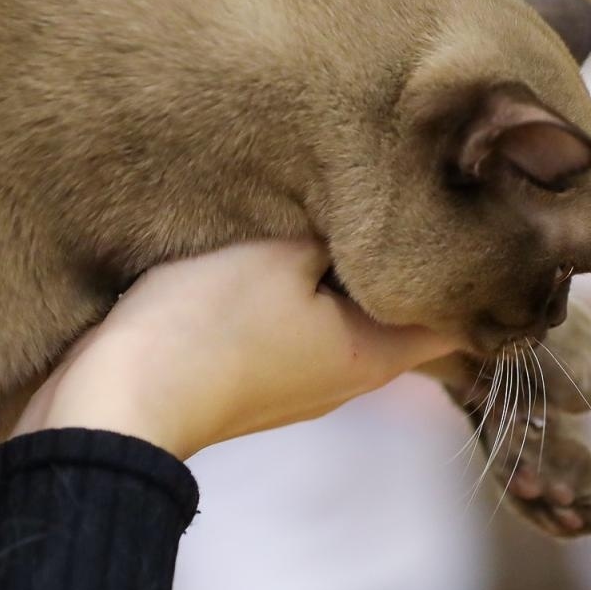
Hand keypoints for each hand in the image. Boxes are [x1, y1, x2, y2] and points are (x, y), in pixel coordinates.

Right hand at [11, 240, 460, 459]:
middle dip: (405, 253)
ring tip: (335, 202)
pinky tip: (275, 242)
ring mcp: (301, 381)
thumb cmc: (204, 325)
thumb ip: (337, 228)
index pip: (462, 313)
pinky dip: (300, 284)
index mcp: (378, 353)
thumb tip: (378, 210)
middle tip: (408, 185)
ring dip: (344, 265)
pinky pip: (299, 320)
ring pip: (347, 310)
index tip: (479, 214)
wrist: (111, 403)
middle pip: (401, 305)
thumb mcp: (281, 253)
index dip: (477, 266)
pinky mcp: (254, 376)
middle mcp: (351, 376)